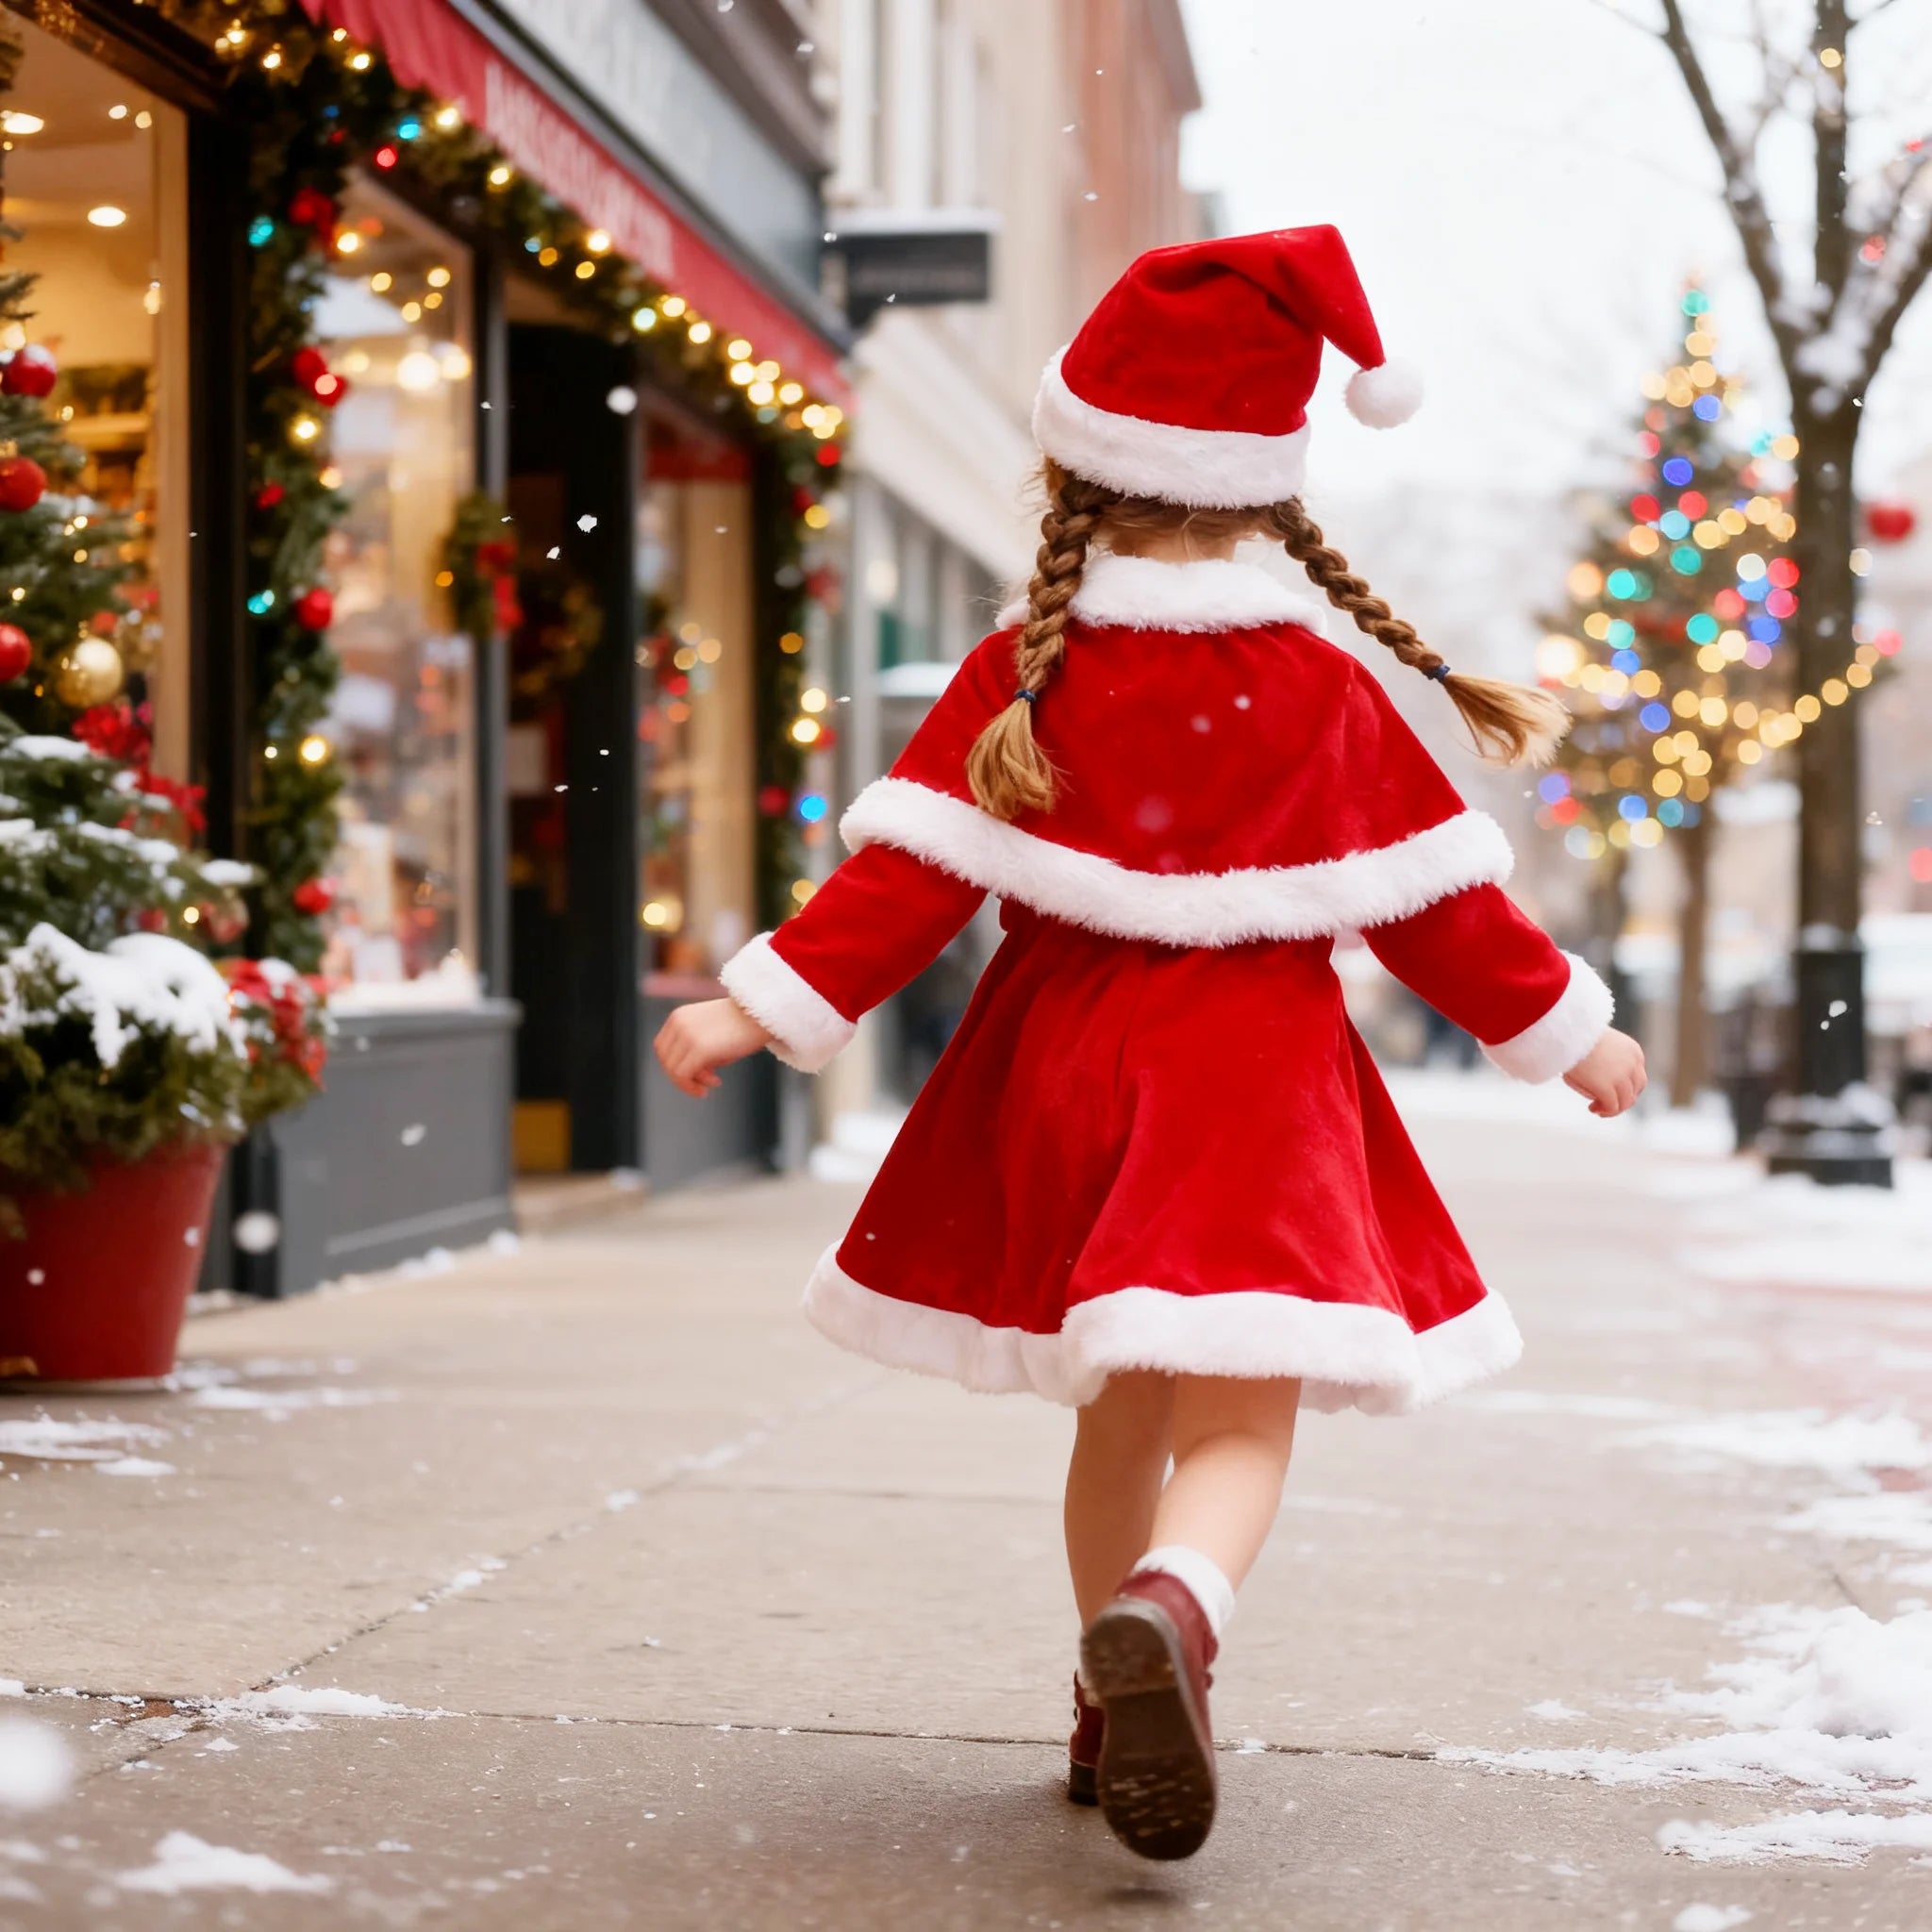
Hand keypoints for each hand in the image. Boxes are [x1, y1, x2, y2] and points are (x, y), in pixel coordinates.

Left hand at [653, 998, 772, 1097]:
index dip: (675, 1064)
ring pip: (673, 1070)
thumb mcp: (711, 1033)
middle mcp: (678, 1023)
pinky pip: (683, 1076)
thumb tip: (690, 1076)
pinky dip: (693, 1086)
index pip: (662, 1047)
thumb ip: (695, 1050)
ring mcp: (687, 1035)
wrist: (765, 1013)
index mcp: (679, 1016)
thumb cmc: (743, 1025)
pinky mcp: (699, 1048)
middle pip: (666, 1060)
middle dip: (684, 1075)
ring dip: (691, 1082)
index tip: (697, 1072)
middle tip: (708, 1080)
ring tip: (714, 1082)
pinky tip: (715, 1083)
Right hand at [1563, 1028, 1646, 1117]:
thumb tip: (1603, 1079)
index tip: (1612, 1092)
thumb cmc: (1576, 1035)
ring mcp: (1621, 1077)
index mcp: (1634, 1051)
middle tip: (1605, 1103)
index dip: (1627, 1088)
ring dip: (1613, 1109)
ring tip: (1596, 1109)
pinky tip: (1592, 1108)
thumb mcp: (1602, 1045)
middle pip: (1635, 1090)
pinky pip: (1612, 1107)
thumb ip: (1610, 1061)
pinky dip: (1604, 1111)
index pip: (1638, 1076)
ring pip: (1625, 1102)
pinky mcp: (1607, 1088)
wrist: (1566, 1032)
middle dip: (1623, 1100)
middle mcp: (1633, 1065)